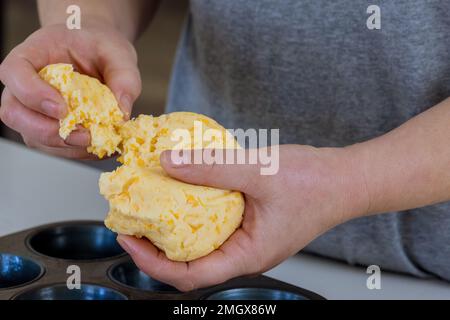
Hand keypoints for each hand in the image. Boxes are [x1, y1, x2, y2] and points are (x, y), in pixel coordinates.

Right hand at [0, 21, 140, 158]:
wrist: (98, 55)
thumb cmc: (99, 48)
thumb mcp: (118, 53)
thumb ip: (124, 77)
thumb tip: (123, 112)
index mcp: (32, 55)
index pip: (14, 73)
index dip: (32, 94)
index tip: (62, 107)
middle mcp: (23, 86)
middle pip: (14, 113)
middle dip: (49, 131)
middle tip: (85, 134)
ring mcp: (32, 112)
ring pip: (34, 137)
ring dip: (67, 146)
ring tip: (99, 139)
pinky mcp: (47, 131)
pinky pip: (54, 149)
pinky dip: (78, 152)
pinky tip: (100, 143)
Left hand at [116, 145, 368, 290]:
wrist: (346, 179)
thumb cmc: (315, 184)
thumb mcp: (258, 171)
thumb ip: (212, 166)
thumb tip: (168, 162)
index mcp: (247, 256)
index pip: (188, 275)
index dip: (151, 262)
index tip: (128, 238)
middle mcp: (244, 253)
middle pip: (189, 261)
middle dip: (155, 244)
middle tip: (132, 218)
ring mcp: (247, 238)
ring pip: (201, 241)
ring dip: (173, 226)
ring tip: (150, 204)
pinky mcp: (250, 223)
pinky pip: (214, 223)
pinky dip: (193, 210)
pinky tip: (184, 189)